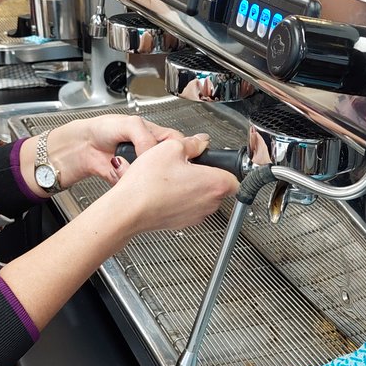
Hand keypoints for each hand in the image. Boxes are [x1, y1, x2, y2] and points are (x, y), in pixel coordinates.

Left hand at [42, 114, 183, 188]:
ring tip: (131, 166)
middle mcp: (152, 152)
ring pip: (154, 178)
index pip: (179, 143)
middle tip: (148, 162)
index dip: (179, 150)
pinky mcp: (132, 181)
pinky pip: (139, 187)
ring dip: (143, 175)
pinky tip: (123, 174)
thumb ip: (147, 137)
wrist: (83, 146)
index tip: (173, 155)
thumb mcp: (131, 124)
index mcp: (157, 135)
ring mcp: (142, 168)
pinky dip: (131, 183)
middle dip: (159, 166)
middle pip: (168, 163)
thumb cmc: (104, 129)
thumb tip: (154, 155)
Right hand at [105, 134, 239, 233]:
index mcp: (214, 184)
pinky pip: (189, 207)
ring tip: (173, 177)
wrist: (129, 210)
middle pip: (219, 186)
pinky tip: (164, 190)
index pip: (236, 177)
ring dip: (193, 187)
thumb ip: (191, 143)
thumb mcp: (170, 148)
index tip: (216, 162)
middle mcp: (210, 203)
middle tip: (188, 166)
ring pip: (203, 197)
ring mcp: (196, 216)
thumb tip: (200, 142)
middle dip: (207, 175)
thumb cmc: (148, 183)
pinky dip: (181, 199)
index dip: (226, 167)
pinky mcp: (183, 223)